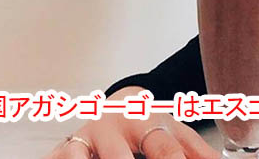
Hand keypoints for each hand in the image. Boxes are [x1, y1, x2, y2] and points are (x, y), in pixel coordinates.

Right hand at [43, 86, 219, 158]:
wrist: (120, 103)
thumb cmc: (151, 125)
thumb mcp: (178, 133)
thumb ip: (198, 152)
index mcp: (147, 121)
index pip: (163, 148)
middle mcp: (114, 128)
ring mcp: (86, 138)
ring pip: (82, 158)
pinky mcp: (62, 149)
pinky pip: (60, 157)